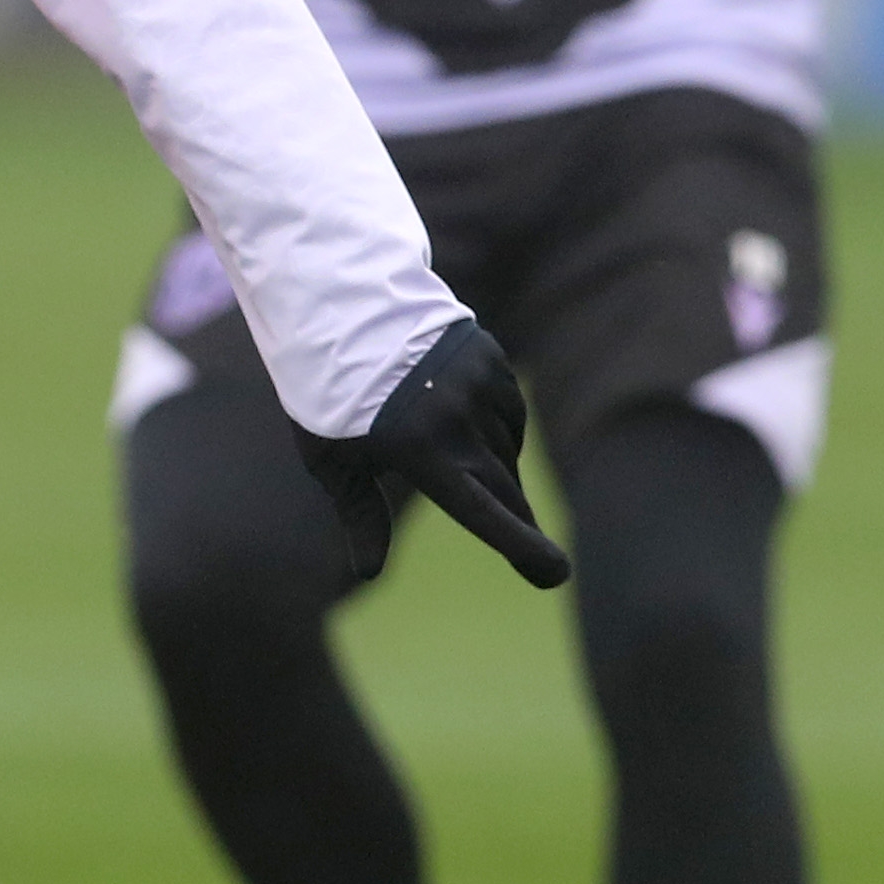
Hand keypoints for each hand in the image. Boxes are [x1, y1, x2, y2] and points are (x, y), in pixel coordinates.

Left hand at [299, 316, 571, 589]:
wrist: (338, 308)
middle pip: (506, 489)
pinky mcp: (491, 359)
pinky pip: (510, 411)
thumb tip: (367, 573)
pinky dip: (496, 428)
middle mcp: (456, 418)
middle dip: (521, 526)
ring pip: (507, 450)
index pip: (482, 511)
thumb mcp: (333, 458)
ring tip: (455, 458)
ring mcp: (478, 385)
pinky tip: (463, 419)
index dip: (521, 546)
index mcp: (418, 449)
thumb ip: (360, 516)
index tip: (557, 575)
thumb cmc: (326, 393)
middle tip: (538, 557)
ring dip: (496, 469)